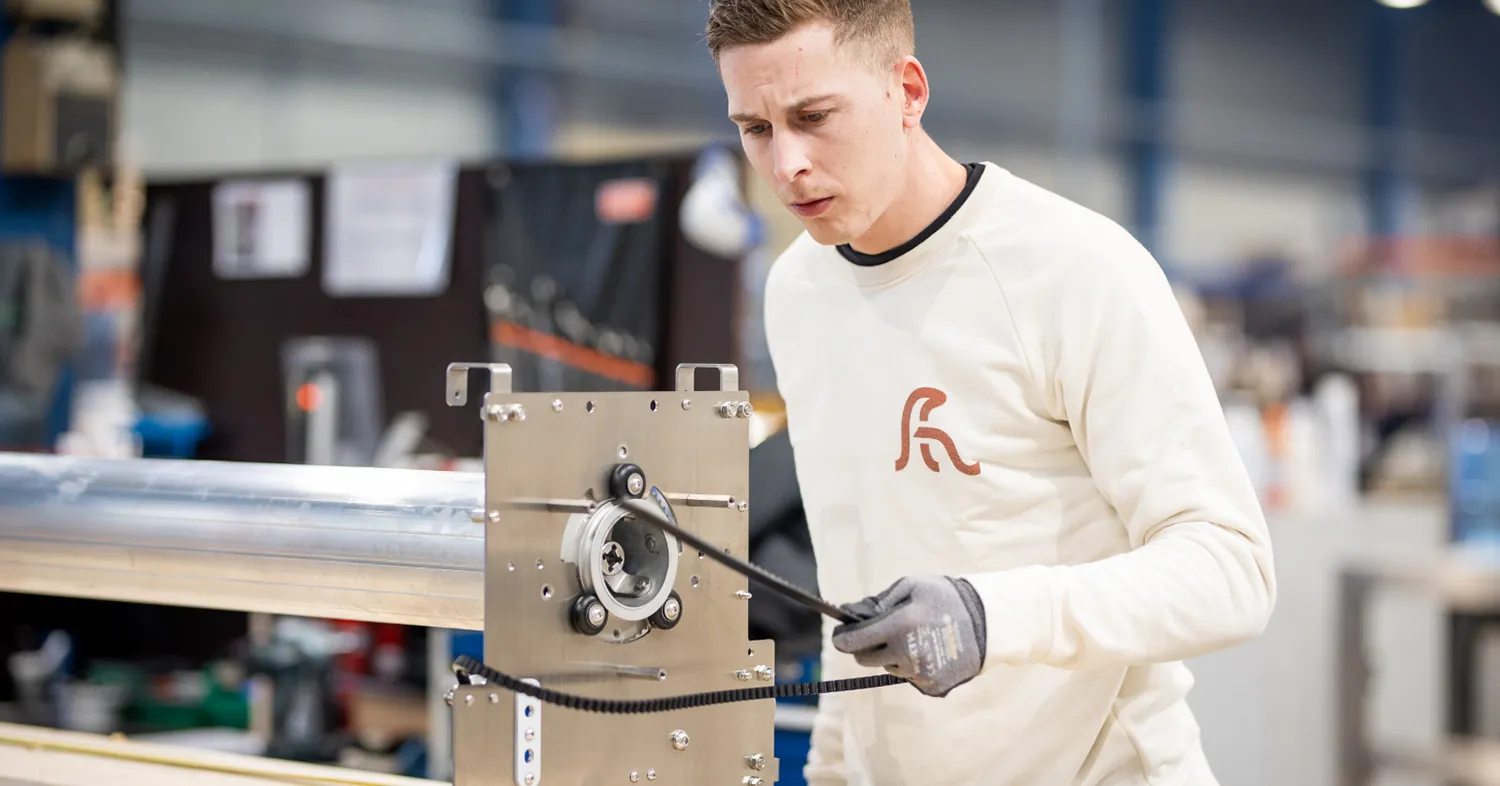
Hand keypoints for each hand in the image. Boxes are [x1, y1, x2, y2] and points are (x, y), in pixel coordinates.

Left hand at [831, 576, 986, 697]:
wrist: (989, 623)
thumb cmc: (947, 597)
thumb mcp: (912, 586)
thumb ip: (879, 600)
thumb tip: (849, 612)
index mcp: (898, 626)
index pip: (853, 642)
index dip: (842, 638)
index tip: (841, 634)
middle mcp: (905, 654)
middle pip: (865, 659)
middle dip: (867, 646)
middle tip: (881, 632)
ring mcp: (919, 673)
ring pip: (889, 668)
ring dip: (893, 655)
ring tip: (915, 637)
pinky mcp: (932, 686)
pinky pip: (909, 677)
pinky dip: (912, 666)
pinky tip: (929, 650)